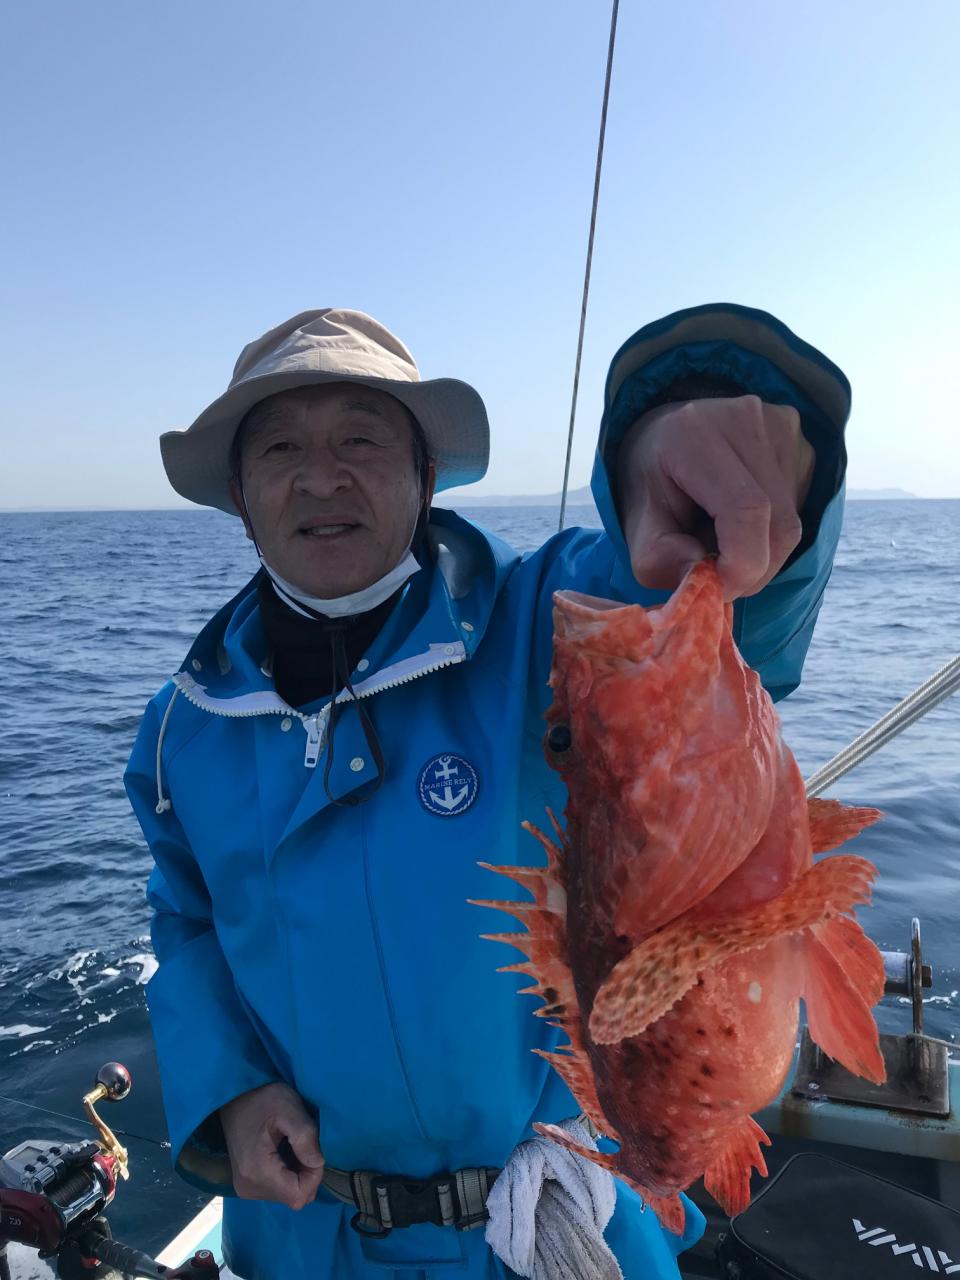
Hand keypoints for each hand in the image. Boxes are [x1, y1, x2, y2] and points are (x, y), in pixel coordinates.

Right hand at [220, 1083, 324, 1209]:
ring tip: (293, 1146)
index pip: (298, 1195)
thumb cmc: (263, 1098)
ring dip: (298, 1174)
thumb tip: (318, 1163)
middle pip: (293, 1197)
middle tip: (304, 1145)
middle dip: (307, 1174)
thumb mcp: (289, 1108)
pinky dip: (288, 1174)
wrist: (234, 1097)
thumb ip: (306, 1137)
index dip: (314, 1176)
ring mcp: (245, 1188)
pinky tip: (285, 1153)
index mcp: (257, 1171)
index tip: (313, 1150)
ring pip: (287, 1194)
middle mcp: (249, 1187)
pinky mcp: (246, 1185)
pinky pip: (277, 1189)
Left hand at [617, 395, 814, 599]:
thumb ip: (660, 558)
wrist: (668, 435)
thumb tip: (711, 581)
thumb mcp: (636, 525)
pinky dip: (770, 532)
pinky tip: (742, 517)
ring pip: (792, 524)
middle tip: (717, 574)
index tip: (716, 587)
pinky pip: (799, 508)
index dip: (741, 565)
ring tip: (721, 536)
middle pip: (778, 526)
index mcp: (694, 432)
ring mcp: (781, 427)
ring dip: (761, 551)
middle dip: (751, 569)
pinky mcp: (801, 442)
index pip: (746, 510)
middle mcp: (747, 419)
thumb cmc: (652, 482)